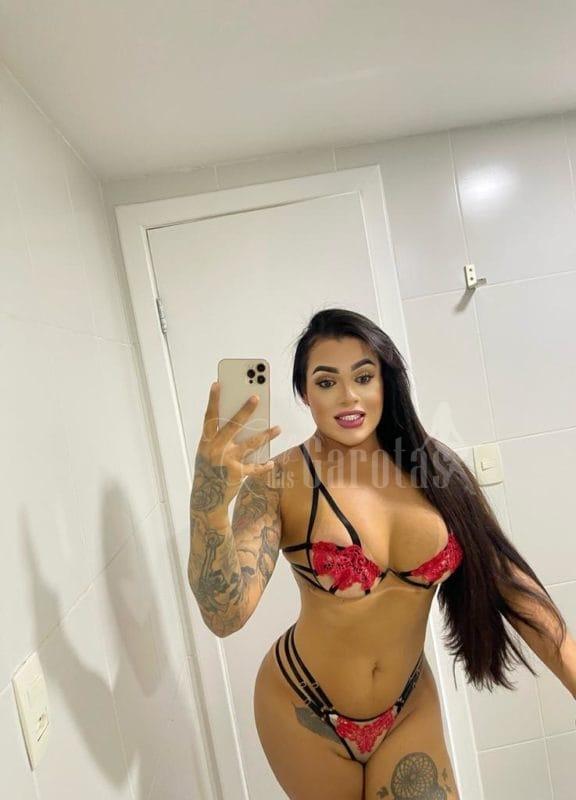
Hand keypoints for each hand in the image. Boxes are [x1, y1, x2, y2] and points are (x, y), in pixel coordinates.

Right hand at [193, 381, 281, 504]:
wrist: (205, 500)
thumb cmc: (208, 471)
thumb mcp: (208, 453)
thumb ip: (220, 439)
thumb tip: (242, 421)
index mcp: (206, 442)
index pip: (209, 417)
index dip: (213, 400)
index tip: (217, 384)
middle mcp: (215, 450)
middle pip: (232, 425)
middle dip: (245, 410)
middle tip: (256, 397)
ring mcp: (226, 461)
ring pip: (250, 444)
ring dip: (265, 435)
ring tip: (277, 428)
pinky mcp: (237, 473)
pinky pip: (255, 467)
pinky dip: (264, 465)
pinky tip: (271, 462)